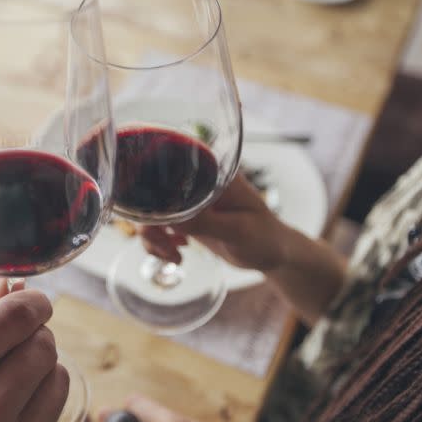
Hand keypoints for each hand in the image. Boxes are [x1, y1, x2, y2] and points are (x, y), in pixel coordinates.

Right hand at [0, 280, 67, 421]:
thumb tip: (6, 289)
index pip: (13, 319)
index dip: (29, 301)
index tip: (29, 301)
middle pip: (43, 346)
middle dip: (31, 335)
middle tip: (7, 346)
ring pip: (58, 380)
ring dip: (38, 373)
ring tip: (2, 388)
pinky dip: (34, 413)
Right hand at [141, 173, 346, 323]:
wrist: (271, 254)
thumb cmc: (264, 237)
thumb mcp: (238, 230)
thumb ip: (205, 222)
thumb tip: (169, 218)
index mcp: (212, 172)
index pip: (169, 166)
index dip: (149, 185)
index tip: (151, 213)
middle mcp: (196, 182)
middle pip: (151, 192)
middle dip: (150, 222)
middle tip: (166, 244)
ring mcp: (187, 200)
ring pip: (150, 212)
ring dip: (153, 237)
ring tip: (173, 254)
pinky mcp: (184, 217)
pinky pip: (156, 227)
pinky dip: (157, 244)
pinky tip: (176, 253)